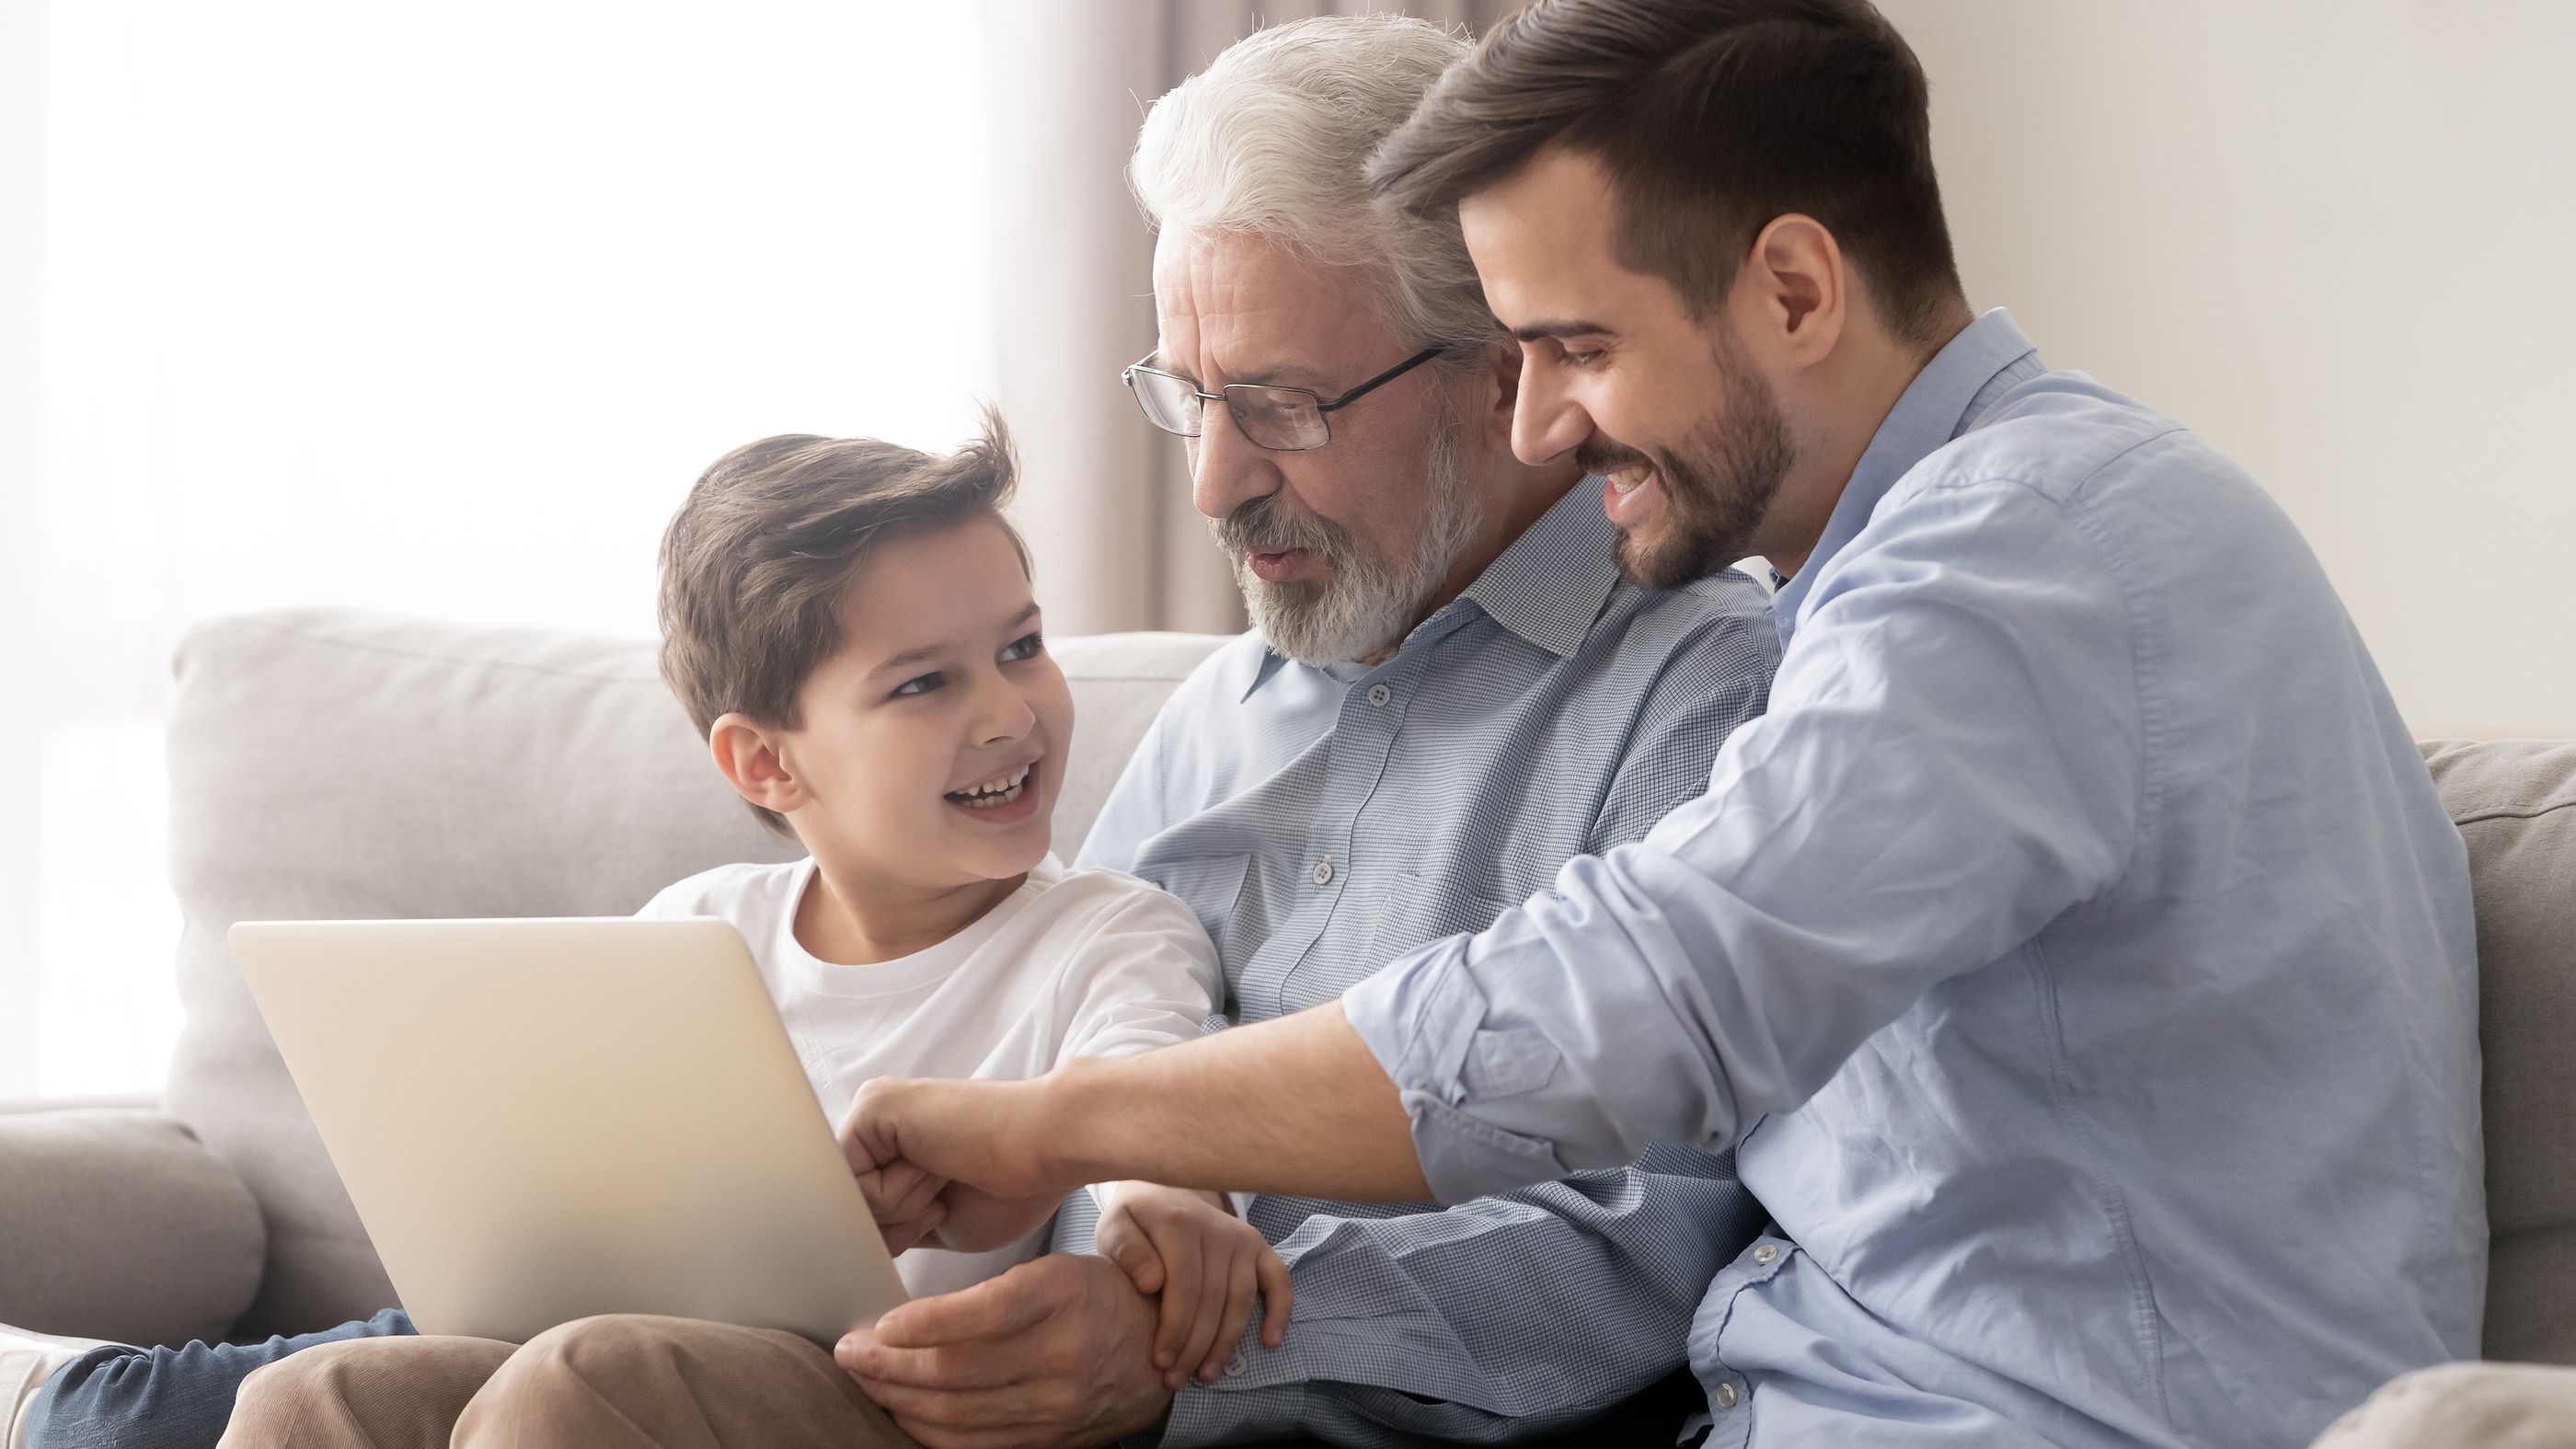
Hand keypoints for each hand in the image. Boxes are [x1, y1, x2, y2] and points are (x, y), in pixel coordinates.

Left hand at [835, 1252, 1174, 1448]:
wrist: (1157, 1347)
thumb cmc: (1092, 1298)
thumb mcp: (1053, 1272)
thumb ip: (990, 1296)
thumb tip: (904, 1322)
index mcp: (1063, 1296)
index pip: (986, 1313)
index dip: (925, 1323)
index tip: (880, 1323)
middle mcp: (1064, 1355)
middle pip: (958, 1371)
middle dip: (889, 1365)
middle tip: (850, 1351)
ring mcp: (1058, 1406)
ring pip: (957, 1414)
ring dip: (897, 1399)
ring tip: (865, 1379)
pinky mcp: (1050, 1441)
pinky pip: (974, 1444)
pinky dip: (928, 1430)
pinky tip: (902, 1410)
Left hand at [841, 1077, 1063, 1250]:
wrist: (1047, 1148)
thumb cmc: (1010, 1189)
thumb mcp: (932, 1222)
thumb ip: (888, 1226)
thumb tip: (847, 1244)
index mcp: (891, 1142)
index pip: (861, 1211)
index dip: (897, 1232)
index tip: (944, 1207)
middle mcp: (876, 1120)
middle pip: (849, 1208)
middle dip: (897, 1223)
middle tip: (947, 1189)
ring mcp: (871, 1109)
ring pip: (849, 1200)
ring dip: (902, 1208)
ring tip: (946, 1172)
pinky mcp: (872, 1108)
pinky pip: (854, 1185)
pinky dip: (897, 1194)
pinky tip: (936, 1165)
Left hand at [1094, 1184, 1291, 1389]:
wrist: (1165, 1191)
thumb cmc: (1137, 1220)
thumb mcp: (1115, 1227)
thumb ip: (1126, 1250)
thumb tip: (1152, 1282)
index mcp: (1180, 1223)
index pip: (1185, 1286)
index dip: (1175, 1328)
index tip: (1161, 1362)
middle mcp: (1218, 1229)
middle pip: (1214, 1299)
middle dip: (1196, 1346)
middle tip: (1176, 1380)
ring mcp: (1242, 1238)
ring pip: (1242, 1300)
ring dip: (1227, 1343)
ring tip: (1207, 1375)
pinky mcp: (1259, 1247)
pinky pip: (1279, 1280)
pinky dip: (1280, 1312)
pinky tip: (1269, 1342)